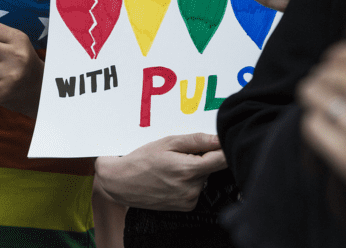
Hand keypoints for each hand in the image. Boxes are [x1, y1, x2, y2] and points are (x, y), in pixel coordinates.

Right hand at [94, 134, 226, 210]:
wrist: (123, 182)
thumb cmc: (142, 160)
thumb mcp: (168, 143)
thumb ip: (197, 140)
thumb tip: (219, 138)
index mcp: (189, 170)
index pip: (223, 159)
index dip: (223, 148)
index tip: (219, 142)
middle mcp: (193, 188)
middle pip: (212, 167)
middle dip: (202, 157)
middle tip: (181, 153)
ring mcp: (190, 200)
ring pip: (204, 178)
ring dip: (195, 170)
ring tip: (173, 166)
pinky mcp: (187, 207)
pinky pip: (197, 189)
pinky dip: (189, 181)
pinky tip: (172, 177)